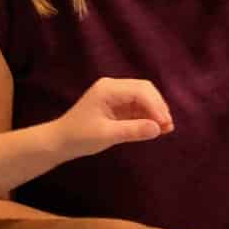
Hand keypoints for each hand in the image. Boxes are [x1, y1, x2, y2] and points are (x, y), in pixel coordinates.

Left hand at [57, 77, 173, 158]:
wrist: (61, 141)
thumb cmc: (79, 136)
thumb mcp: (106, 135)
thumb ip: (132, 130)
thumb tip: (158, 128)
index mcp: (108, 89)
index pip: (140, 91)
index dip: (156, 107)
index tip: (165, 124)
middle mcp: (113, 87)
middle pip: (145, 90)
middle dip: (158, 107)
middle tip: (168, 126)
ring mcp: (116, 96)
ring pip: (144, 98)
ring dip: (155, 112)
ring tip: (166, 129)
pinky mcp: (118, 106)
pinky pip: (138, 107)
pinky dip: (148, 116)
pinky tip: (156, 128)